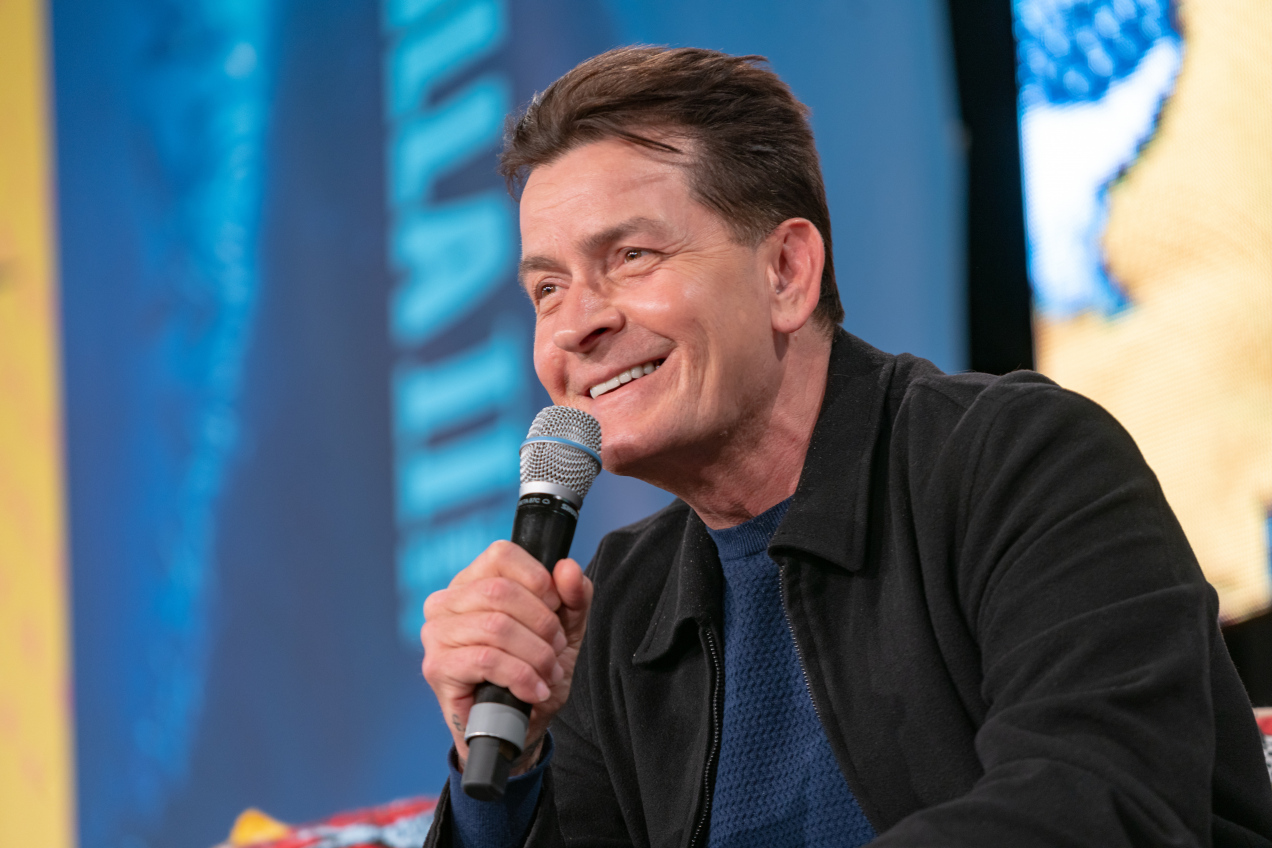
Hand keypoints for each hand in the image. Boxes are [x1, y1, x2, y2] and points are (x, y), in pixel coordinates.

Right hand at [421, 540, 593, 773]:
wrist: (517, 727)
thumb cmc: (534, 671)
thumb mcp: (566, 629)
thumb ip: (573, 595)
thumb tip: (567, 568)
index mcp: (473, 582)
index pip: (502, 554)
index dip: (538, 578)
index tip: (556, 607)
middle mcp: (446, 602)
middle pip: (501, 590)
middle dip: (542, 623)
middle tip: (556, 648)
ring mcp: (436, 635)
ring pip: (496, 626)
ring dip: (535, 654)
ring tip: (547, 672)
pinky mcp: (437, 668)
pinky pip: (486, 659)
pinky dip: (521, 676)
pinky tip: (533, 690)